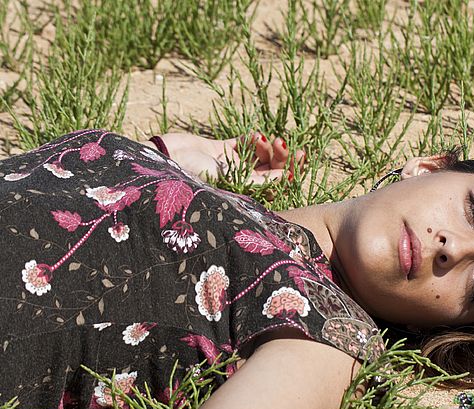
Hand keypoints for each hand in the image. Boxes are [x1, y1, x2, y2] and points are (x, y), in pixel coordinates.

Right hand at [151, 132, 306, 184]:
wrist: (162, 161)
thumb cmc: (193, 178)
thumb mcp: (231, 181)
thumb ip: (260, 181)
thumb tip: (288, 176)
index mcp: (246, 196)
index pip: (277, 186)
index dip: (290, 173)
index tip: (298, 159)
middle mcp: (241, 183)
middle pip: (272, 169)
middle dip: (282, 157)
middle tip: (283, 144)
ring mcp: (232, 165)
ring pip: (262, 155)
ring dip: (268, 146)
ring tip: (265, 139)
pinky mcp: (220, 150)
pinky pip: (245, 143)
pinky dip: (253, 138)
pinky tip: (253, 135)